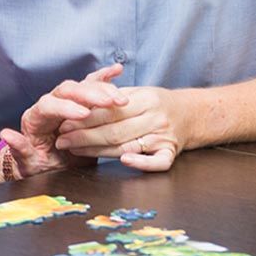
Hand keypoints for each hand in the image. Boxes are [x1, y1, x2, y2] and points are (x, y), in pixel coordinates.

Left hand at [0, 64, 124, 177]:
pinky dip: (104, 78)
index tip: (84, 114)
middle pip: (68, 90)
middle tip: (110, 102)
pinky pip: (92, 86)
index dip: (66, 107)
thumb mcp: (27, 162)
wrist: (46, 164)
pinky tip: (117, 70)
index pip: (48, 105)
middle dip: (90, 94)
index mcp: (36, 117)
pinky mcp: (81, 103)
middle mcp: (51, 104)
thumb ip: (19, 149)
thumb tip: (7, 134)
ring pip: (82, 87)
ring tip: (121, 98)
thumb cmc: (36, 163)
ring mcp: (66, 101)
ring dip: (103, 90)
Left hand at [54, 85, 188, 171]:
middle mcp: (155, 117)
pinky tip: (124, 162)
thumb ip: (112, 96)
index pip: (109, 110)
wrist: (192, 113)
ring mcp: (164, 136)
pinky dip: (142, 163)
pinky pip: (158, 162)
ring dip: (98, 150)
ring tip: (75, 151)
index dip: (84, 118)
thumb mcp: (137, 92)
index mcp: (145, 99)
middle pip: (114, 130)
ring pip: (127, 146)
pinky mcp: (171, 152)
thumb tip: (80, 100)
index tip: (64, 123)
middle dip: (84, 136)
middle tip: (62, 140)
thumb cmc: (157, 103)